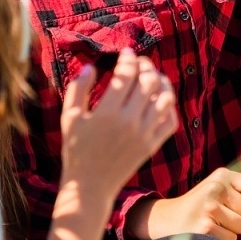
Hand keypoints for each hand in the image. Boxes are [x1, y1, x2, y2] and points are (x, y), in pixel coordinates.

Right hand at [60, 49, 177, 203]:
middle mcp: (129, 121)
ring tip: (153, 77)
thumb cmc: (75, 150)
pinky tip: (160, 100)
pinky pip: (171, 121)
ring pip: (165, 99)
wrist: (90, 186)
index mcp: (107, 112)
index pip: (126, 75)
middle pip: (149, 82)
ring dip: (162, 83)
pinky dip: (169, 107)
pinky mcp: (152, 146)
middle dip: (146, 66)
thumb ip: (78, 89)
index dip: (128, 59)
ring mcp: (144, 134)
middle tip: (140, 62)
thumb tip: (91, 67)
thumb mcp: (70, 118)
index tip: (126, 53)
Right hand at [133, 168, 240, 239]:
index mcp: (223, 175)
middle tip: (219, 214)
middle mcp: (216, 187)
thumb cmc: (204, 207)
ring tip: (213, 222)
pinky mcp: (206, 228)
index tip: (236, 201)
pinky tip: (207, 231)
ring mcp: (210, 208)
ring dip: (231, 230)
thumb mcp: (224, 194)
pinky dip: (222, 239)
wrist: (168, 219)